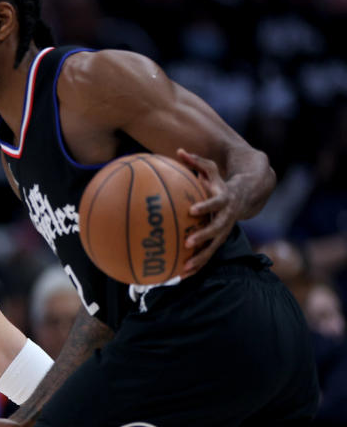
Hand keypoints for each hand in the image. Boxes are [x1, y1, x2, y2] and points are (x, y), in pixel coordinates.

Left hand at [177, 149, 238, 275]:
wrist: (247, 196)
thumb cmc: (222, 181)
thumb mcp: (212, 169)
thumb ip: (197, 161)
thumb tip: (179, 150)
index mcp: (224, 200)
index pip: (215, 203)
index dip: (205, 206)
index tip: (192, 210)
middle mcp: (226, 218)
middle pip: (217, 229)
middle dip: (203, 236)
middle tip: (188, 242)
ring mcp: (224, 231)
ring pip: (213, 247)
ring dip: (200, 258)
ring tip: (184, 269)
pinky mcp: (219, 241)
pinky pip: (207, 255)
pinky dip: (196, 265)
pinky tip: (180, 276)